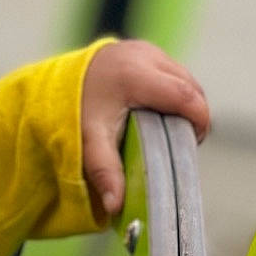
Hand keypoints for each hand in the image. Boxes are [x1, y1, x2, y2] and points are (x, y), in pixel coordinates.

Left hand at [81, 41, 210, 220]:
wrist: (56, 82)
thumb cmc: (74, 112)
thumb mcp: (89, 143)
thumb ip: (105, 171)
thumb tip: (115, 206)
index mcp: (135, 76)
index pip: (186, 96)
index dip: (200, 120)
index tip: (194, 143)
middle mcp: (144, 56)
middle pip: (191, 86)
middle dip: (194, 114)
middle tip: (181, 142)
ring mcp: (146, 49)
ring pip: (185, 77)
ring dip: (186, 103)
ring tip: (170, 129)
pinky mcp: (144, 50)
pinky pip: (172, 72)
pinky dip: (174, 92)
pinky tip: (160, 112)